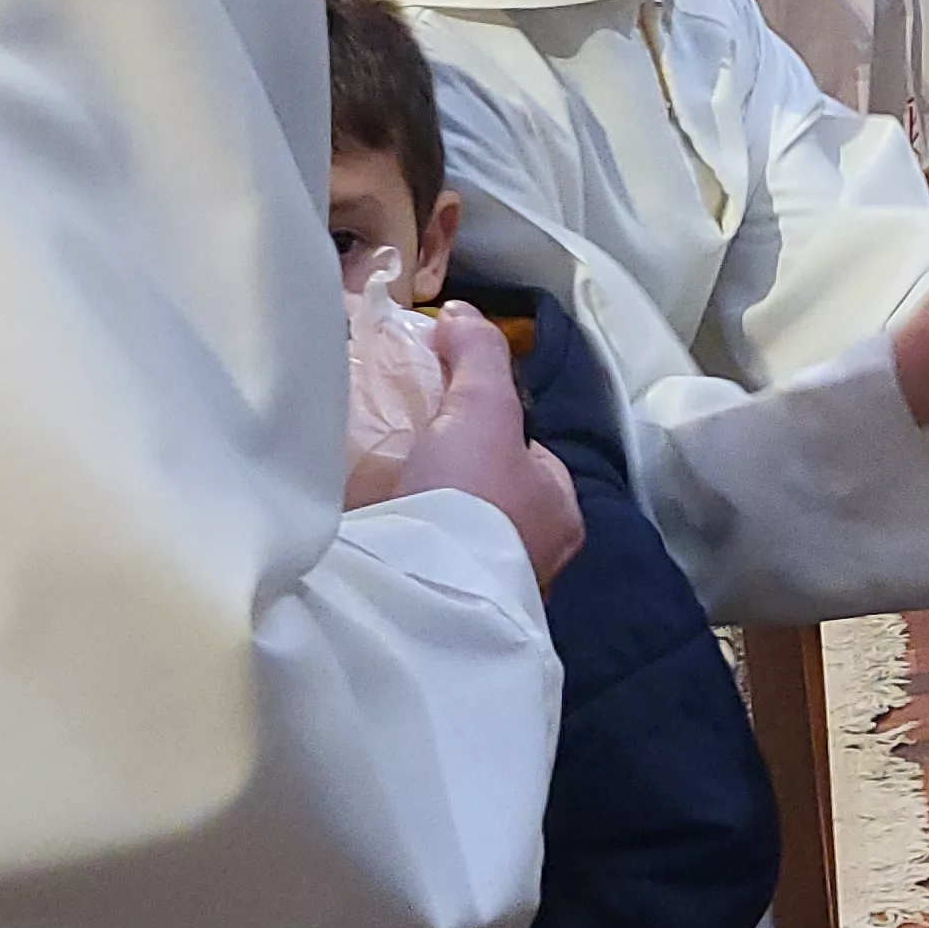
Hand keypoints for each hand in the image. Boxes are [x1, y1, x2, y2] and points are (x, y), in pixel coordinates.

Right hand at [395, 301, 586, 587]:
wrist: (423, 598)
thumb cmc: (473, 502)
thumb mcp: (482, 408)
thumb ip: (478, 356)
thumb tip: (461, 314)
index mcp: (560, 512)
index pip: (530, 454)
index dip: (490, 427)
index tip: (446, 415)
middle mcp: (533, 556)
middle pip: (488, 495)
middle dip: (450, 475)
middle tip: (405, 453)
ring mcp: (486, 589)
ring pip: (453, 534)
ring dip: (422, 515)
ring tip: (379, 490)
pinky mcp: (440, 613)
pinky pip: (420, 565)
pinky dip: (399, 548)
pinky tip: (368, 532)